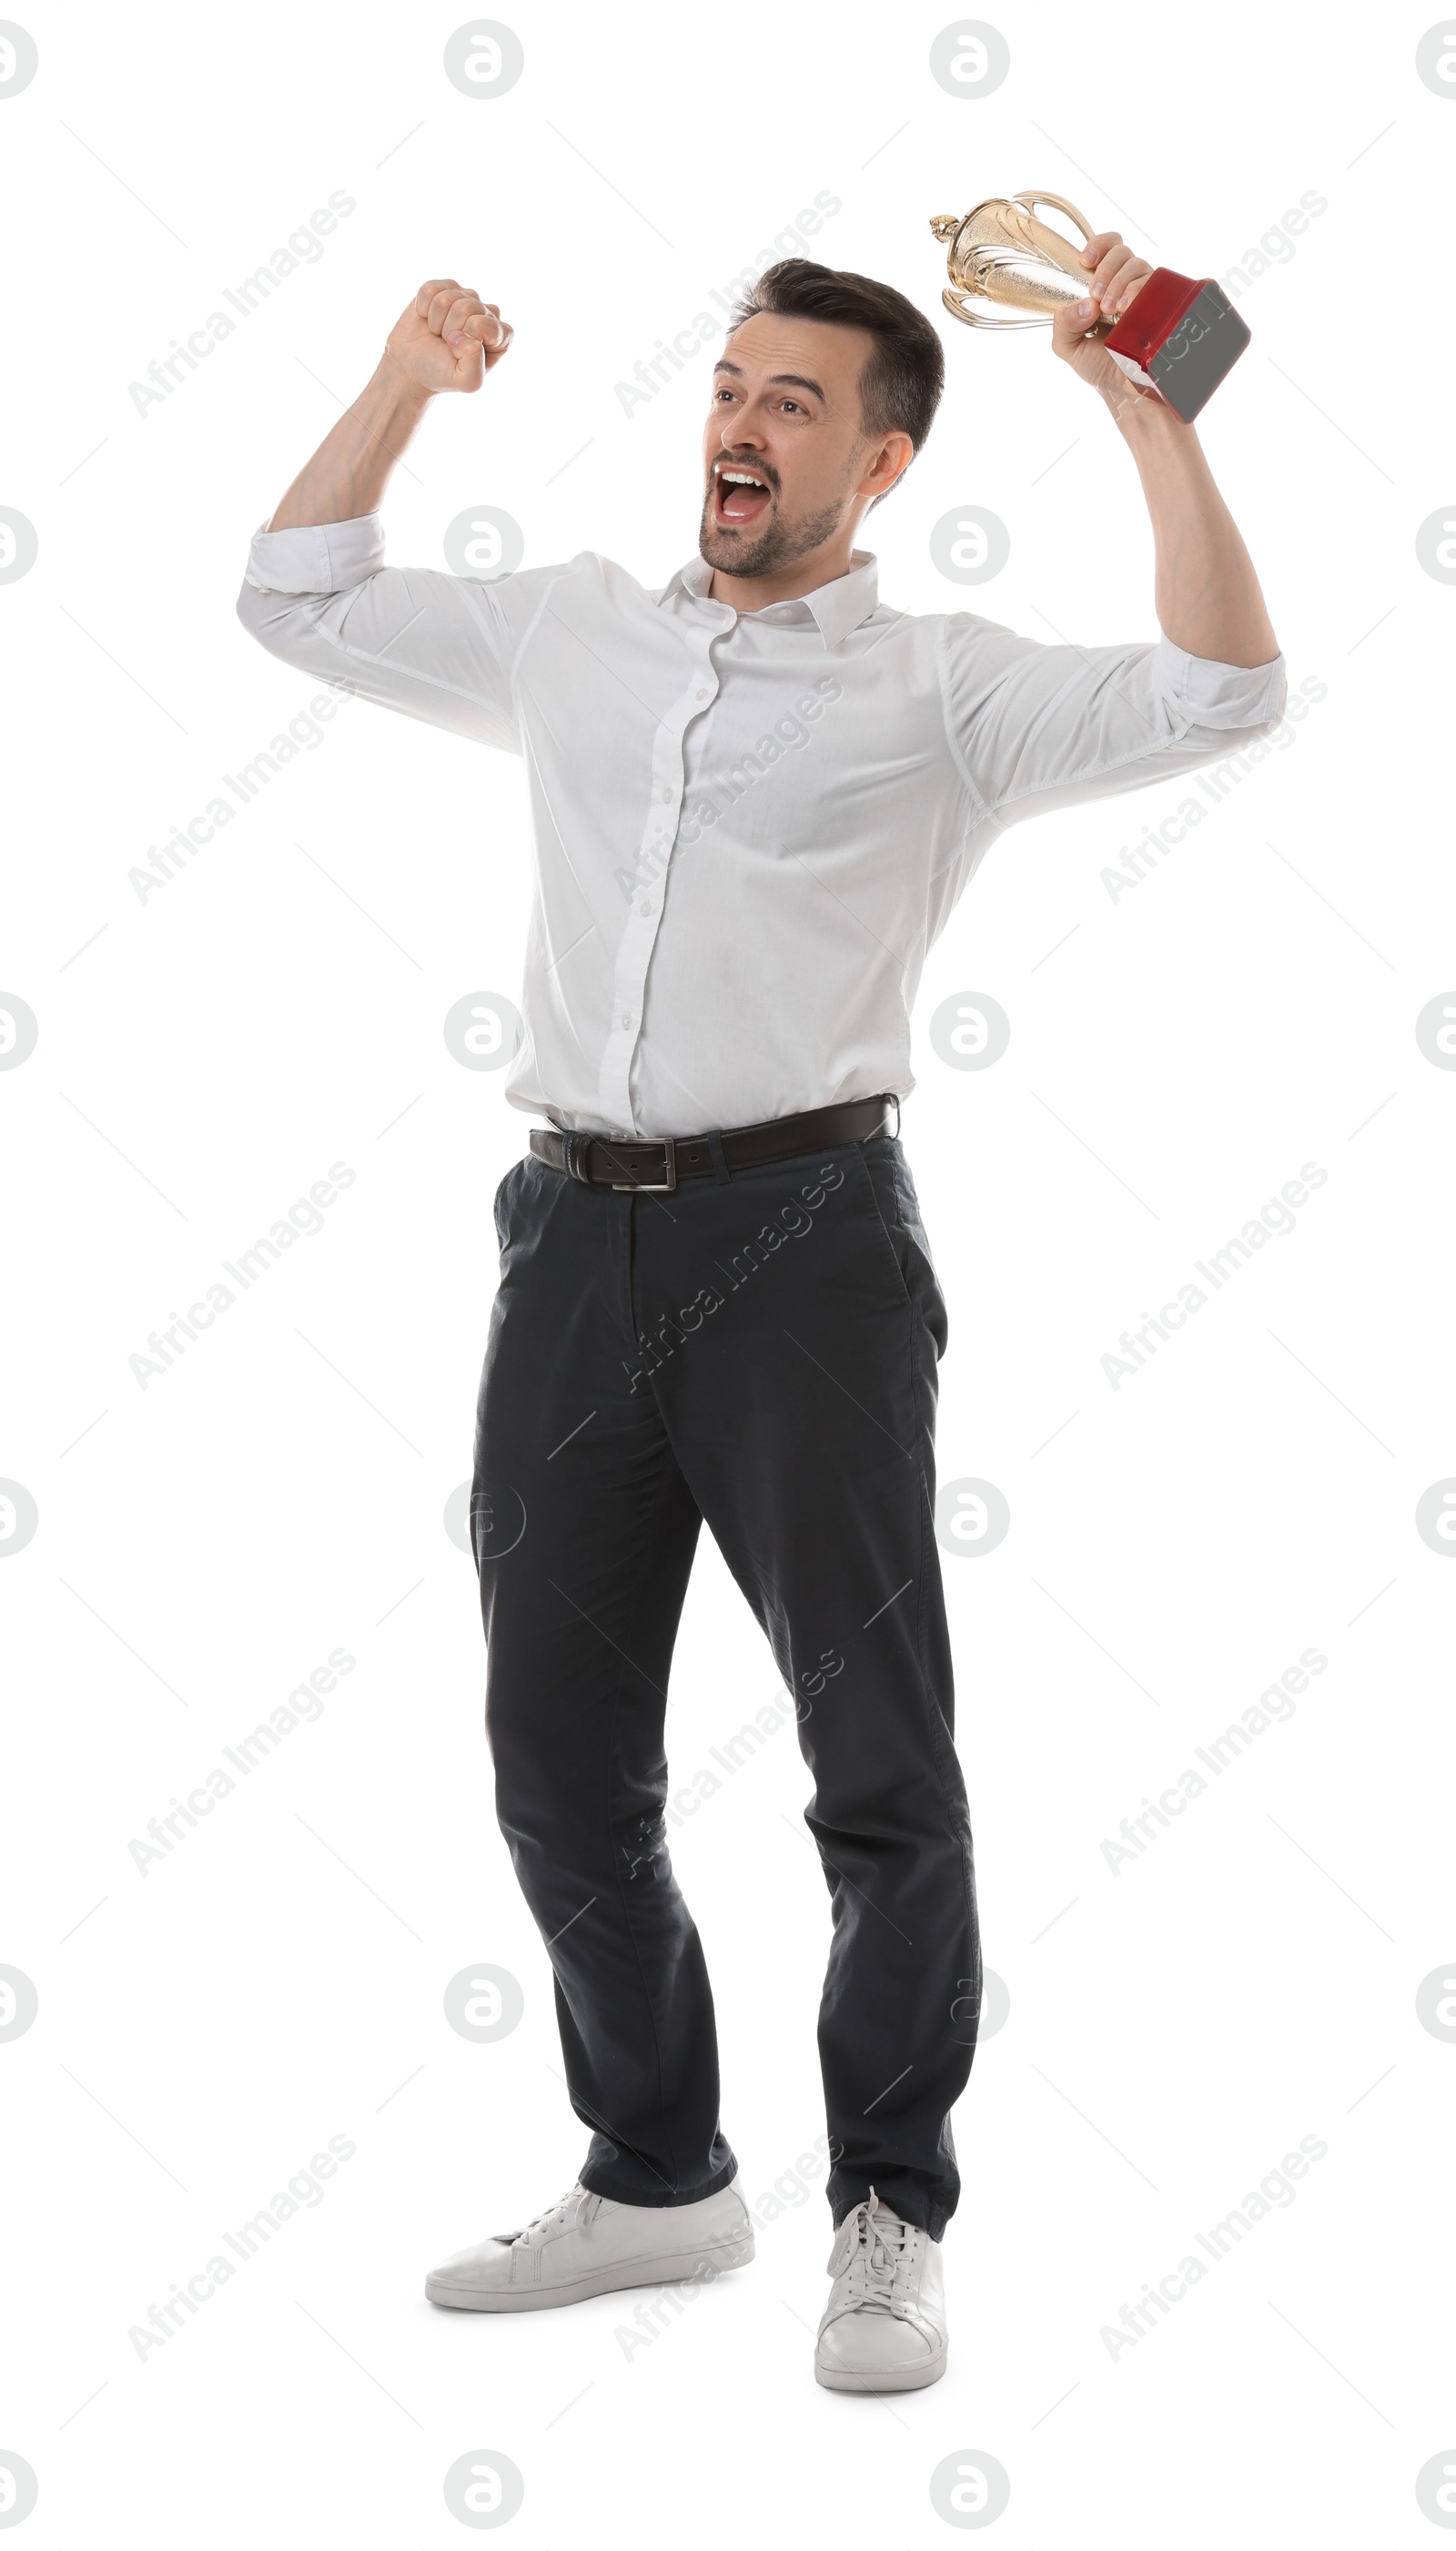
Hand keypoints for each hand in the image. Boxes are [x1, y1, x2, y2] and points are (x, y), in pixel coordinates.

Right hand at [383, 279, 512, 396]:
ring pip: (446, 297)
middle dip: (449, 330)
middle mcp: (488, 312)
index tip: (458, 353)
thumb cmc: (442, 374)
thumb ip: (475, 367)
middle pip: (465, 307)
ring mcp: (466, 296)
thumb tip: (469, 337)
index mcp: (502, 336)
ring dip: (436, 321)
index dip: (465, 339)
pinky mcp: (445, 287)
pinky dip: (423, 308)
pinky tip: (428, 319)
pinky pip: (430, 289)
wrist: (413, 366)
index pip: (485, 325)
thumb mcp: (465, 382)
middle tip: (446, 343)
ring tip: (438, 333)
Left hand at [1050, 231, 1153, 402]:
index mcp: (1103, 283)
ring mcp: (1147, 293)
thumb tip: (1085, 305)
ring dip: (1121, 283)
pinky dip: (1141, 290)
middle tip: (1096, 296)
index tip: (1086, 261)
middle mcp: (1127, 283)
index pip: (1107, 247)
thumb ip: (1062, 323)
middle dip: (1107, 270)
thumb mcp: (1068, 346)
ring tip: (1110, 311)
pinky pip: (1158, 285)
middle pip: (1123, 252)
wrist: (1124, 391)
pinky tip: (1128, 308)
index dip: (1099, 244)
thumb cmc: (1098, 364)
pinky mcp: (1163, 305)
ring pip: (1140, 265)